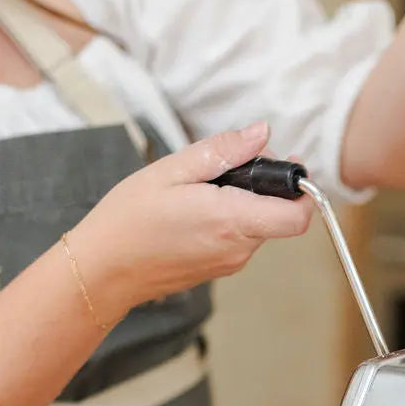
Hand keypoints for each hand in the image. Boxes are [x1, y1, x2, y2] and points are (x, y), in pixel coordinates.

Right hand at [73, 121, 313, 313]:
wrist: (102, 271)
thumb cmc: (128, 221)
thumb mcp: (171, 171)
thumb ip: (222, 151)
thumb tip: (261, 133)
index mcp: (231, 221)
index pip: (298, 216)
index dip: (301, 190)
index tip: (286, 168)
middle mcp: (238, 248)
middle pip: (280, 216)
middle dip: (265, 189)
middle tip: (227, 169)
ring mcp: (229, 263)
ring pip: (259, 227)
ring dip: (244, 204)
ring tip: (200, 191)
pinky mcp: (218, 270)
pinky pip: (239, 239)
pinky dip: (229, 221)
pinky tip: (193, 212)